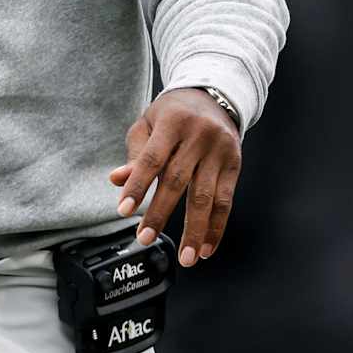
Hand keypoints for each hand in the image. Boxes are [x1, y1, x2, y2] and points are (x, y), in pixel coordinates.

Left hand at [109, 87, 241, 267]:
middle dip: (161, 213)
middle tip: (144, 238)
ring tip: (186, 258)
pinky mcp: (235, 165)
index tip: (124, 210)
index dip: (138, 185)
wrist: (214, 95)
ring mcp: (220, 151)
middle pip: (178, 180)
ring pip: (207, 197)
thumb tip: (117, 181)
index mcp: (172, 122)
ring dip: (195, 231)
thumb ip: (135, 153)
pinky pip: (227, 202)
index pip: (152, 158)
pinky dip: (216, 227)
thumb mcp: (149, 124)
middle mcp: (199, 136)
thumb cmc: (172, 113)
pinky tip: (207, 248)